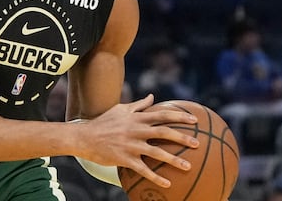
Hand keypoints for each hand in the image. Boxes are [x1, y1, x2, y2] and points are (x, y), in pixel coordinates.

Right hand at [73, 95, 198, 188]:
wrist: (84, 137)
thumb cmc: (103, 122)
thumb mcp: (120, 110)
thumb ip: (139, 105)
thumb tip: (153, 97)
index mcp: (136, 118)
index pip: (162, 115)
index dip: (179, 116)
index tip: (195, 120)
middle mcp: (136, 130)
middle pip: (163, 132)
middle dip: (182, 137)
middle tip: (197, 143)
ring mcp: (131, 145)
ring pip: (156, 153)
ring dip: (174, 160)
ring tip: (189, 166)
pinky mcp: (125, 159)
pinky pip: (143, 170)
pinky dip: (156, 177)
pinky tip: (168, 184)